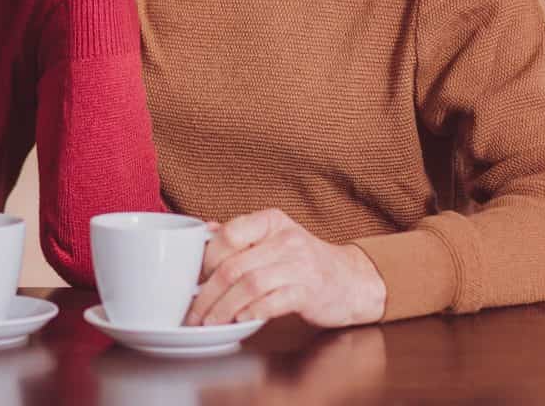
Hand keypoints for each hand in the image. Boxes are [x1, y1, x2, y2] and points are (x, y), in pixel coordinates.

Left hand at [185, 209, 386, 328]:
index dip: (205, 260)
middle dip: (208, 294)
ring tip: (211, 322)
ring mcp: (299, 265)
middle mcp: (286, 239)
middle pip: (234, 266)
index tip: (193, 280)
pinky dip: (252, 312)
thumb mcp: (275, 239)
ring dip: (224, 308)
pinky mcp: (309, 291)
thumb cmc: (305, 261)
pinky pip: (273, 302)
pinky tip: (240, 321)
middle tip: (194, 313)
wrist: (351, 280)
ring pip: (249, 285)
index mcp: (271, 221)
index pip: (229, 234)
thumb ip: (242, 236)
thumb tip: (205, 232)